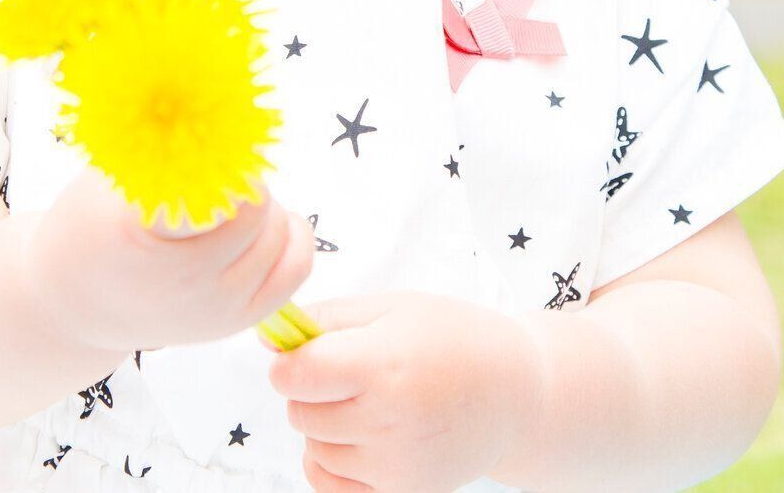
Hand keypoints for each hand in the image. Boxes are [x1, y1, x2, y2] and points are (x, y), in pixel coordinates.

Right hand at [19, 163, 314, 354]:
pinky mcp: (235, 321)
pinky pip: (295, 267)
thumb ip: (154, 145)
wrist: (76, 309)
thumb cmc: (90, 230)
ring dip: (261, 207)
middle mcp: (184, 277)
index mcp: (141, 231)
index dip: (217, 156)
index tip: (206, 144)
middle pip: (253, 202)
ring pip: (277, 231)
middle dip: (241, 178)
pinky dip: (289, 237)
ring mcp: (213, 304)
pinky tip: (262, 225)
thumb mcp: (106, 177)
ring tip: (227, 203)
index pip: (209, 180)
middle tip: (214, 174)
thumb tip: (201, 99)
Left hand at [266, 291, 545, 492]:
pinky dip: (330, 460)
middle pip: (299, 411)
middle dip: (310, 390)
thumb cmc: (451, 339)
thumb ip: (326, 319)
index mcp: (385, 365)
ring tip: (369, 402)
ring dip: (324, 424)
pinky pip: (328, 481)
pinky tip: (359, 436)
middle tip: (350, 373)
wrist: (514, 396)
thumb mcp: (391, 309)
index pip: (295, 376)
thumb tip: (269, 338)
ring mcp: (396, 465)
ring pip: (313, 445)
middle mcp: (389, 421)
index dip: (290, 361)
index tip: (308, 352)